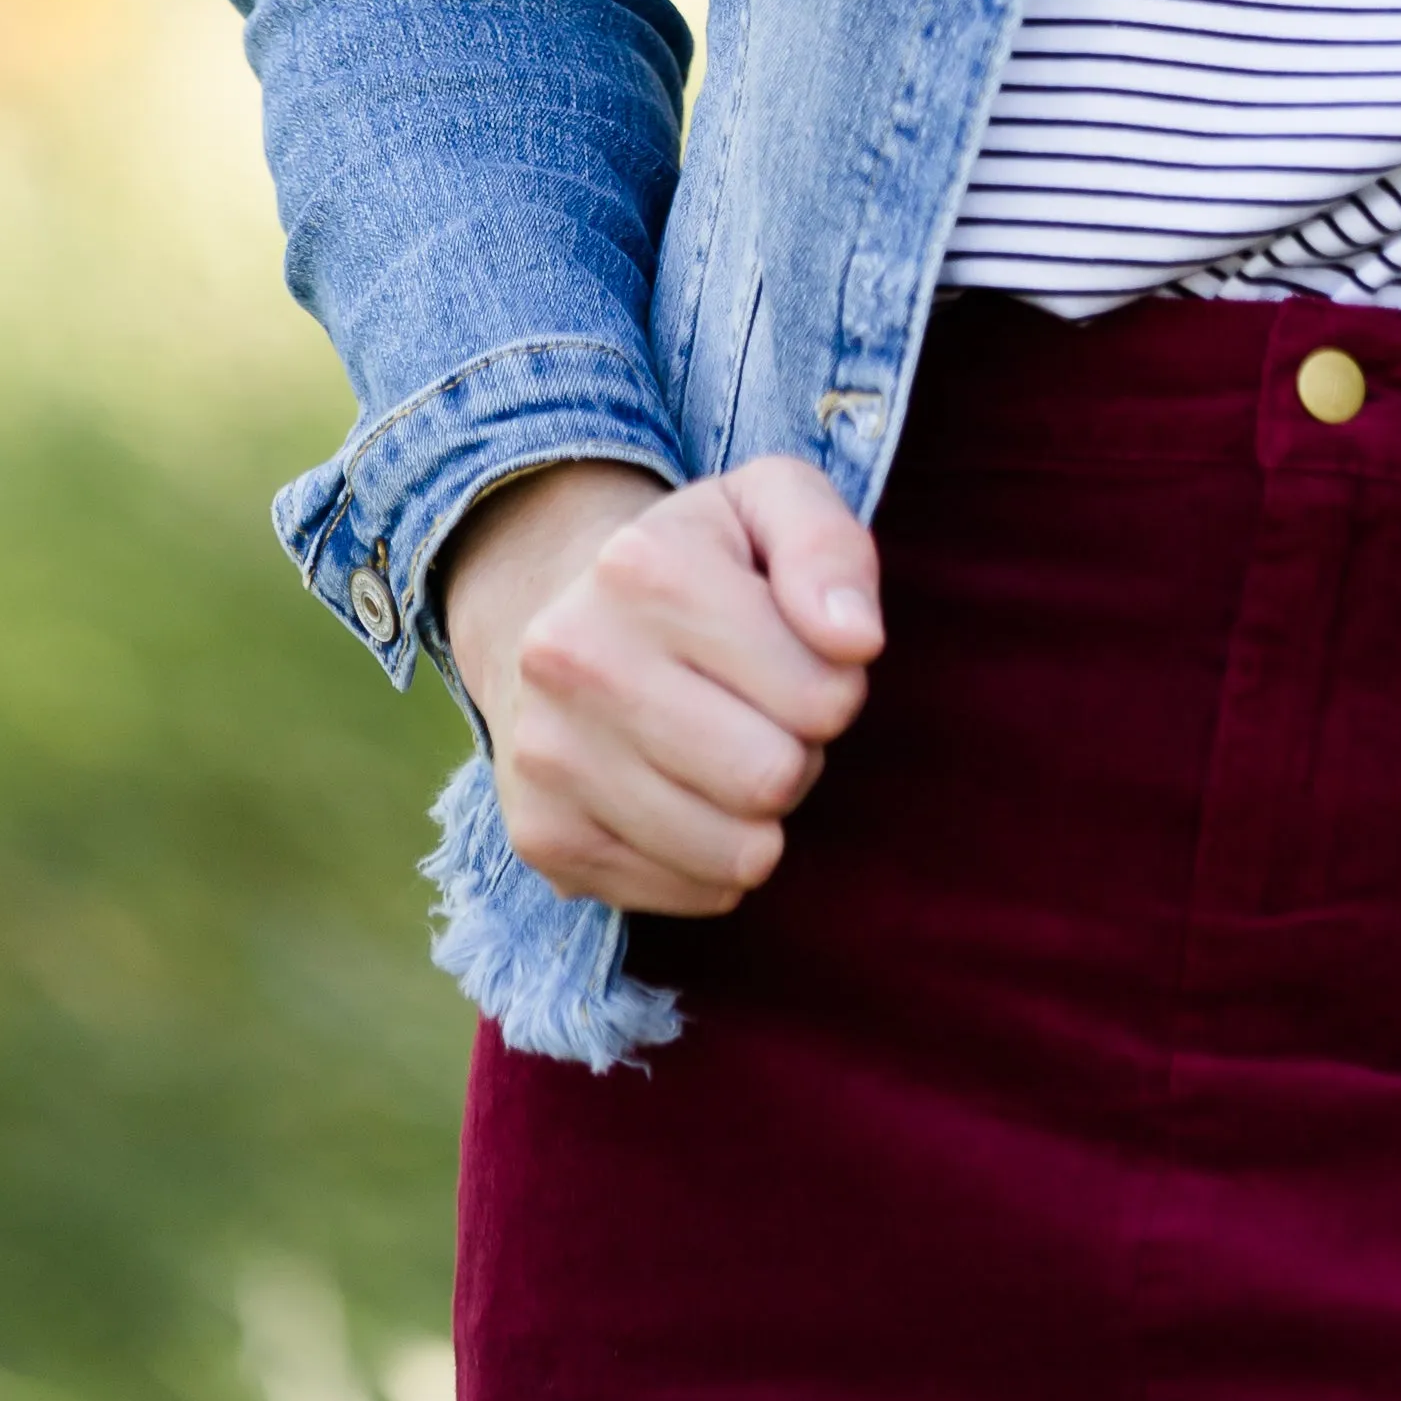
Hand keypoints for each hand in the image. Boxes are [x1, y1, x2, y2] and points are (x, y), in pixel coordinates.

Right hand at [436, 454, 882, 916]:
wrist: (555, 612)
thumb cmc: (699, 564)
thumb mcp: (772, 505)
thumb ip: (832, 549)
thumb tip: (856, 640)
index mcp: (643, 567)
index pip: (824, 692)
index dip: (835, 683)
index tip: (796, 655)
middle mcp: (575, 659)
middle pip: (775, 779)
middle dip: (798, 752)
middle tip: (762, 711)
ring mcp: (548, 755)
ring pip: (739, 854)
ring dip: (760, 814)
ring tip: (724, 749)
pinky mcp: (544, 839)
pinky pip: (697, 895)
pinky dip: (714, 859)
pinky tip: (681, 793)